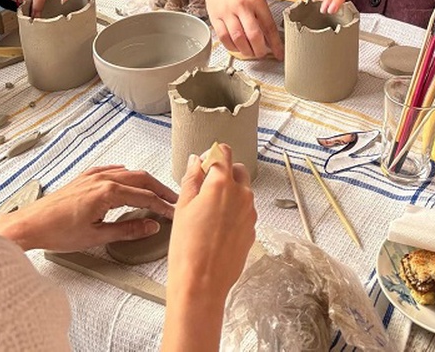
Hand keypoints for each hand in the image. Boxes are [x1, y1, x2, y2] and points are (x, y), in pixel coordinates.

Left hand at [0, 165, 178, 251]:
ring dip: (145, 181)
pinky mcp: (82, 180)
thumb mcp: (97, 236)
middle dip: (160, 189)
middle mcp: (101, 179)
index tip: (173, 213)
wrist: (29, 225)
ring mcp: (91, 177)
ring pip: (127, 173)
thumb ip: (128, 230)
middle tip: (173, 199)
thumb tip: (150, 226)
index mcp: (108, 192)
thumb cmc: (56, 232)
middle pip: (141, 179)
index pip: (145, 197)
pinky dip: (123, 173)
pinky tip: (125, 175)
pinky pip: (109, 170)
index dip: (163, 206)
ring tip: (155, 191)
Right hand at [167, 144, 255, 300]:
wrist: (202, 282)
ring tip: (207, 211)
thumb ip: (191, 178)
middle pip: (237, 170)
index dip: (211, 154)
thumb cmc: (188, 248)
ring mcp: (250, 212)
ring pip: (242, 191)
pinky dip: (233, 211)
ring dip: (229, 192)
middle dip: (223, 172)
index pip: (223, 152)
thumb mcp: (182, 206)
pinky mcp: (252, 229)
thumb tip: (195, 162)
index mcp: (222, 184)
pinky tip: (215, 226)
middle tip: (204, 185)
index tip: (203, 161)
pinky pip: (244, 211)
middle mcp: (241, 195)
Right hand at [200, 0, 283, 59]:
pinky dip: (232, 47)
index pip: (269, 26)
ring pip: (238, 39)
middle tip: (262, 54)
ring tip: (250, 52)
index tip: (279, 54)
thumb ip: (262, 13)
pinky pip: (224, 37)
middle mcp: (242, 6)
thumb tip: (269, 36)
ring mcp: (227, 12)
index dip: (275, 44)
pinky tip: (237, 47)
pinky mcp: (215, 18)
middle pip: (253, 35)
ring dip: (246, 51)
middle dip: (260, 50)